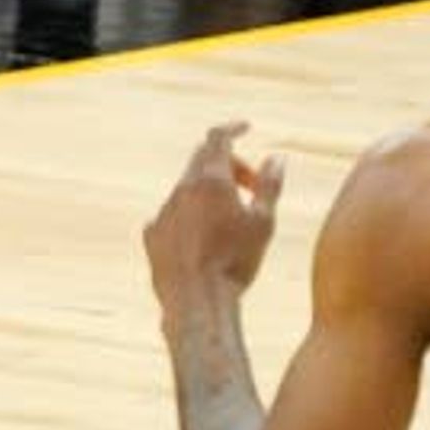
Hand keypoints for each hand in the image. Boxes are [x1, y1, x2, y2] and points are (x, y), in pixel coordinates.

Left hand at [145, 122, 286, 311]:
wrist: (196, 301)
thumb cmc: (236, 262)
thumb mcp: (263, 223)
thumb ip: (270, 186)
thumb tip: (277, 158)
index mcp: (211, 180)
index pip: (218, 137)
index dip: (232, 128)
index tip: (245, 127)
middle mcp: (182, 189)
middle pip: (201, 159)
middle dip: (228, 164)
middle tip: (250, 185)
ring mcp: (163, 210)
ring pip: (186, 188)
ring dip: (208, 192)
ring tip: (230, 220)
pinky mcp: (152, 234)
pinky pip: (171, 214)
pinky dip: (189, 216)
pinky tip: (204, 240)